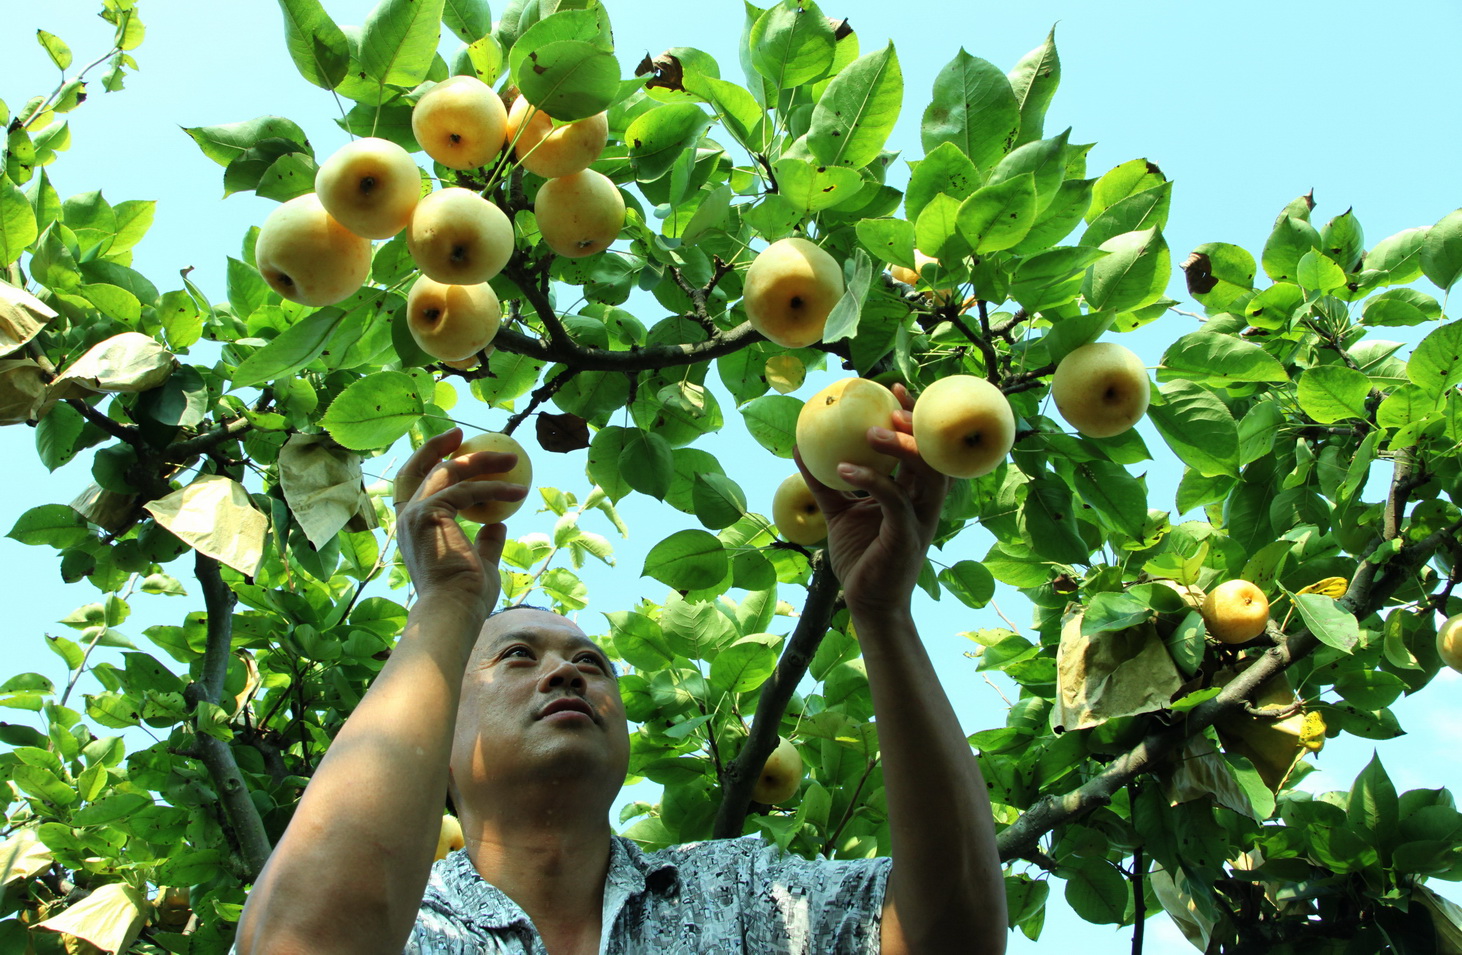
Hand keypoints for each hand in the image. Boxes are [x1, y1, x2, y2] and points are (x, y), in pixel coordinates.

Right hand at [392, 428, 528, 621]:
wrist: (453, 610)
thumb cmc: (465, 596)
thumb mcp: (479, 563)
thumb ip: (486, 542)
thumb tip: (498, 526)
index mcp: (412, 528)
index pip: (414, 485)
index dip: (430, 462)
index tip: (455, 447)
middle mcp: (406, 517)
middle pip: (419, 468)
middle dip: (438, 445)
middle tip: (464, 434)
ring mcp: (415, 513)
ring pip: (447, 471)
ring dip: (482, 461)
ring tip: (513, 459)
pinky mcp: (430, 512)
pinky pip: (468, 490)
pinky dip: (495, 488)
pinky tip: (518, 491)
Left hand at [794, 384, 948, 621]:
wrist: (867, 603)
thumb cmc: (860, 557)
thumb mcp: (840, 512)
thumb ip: (825, 483)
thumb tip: (801, 448)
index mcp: (913, 494)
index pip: (921, 447)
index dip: (913, 417)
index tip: (893, 389)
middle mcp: (923, 503)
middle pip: (932, 454)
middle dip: (916, 424)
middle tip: (890, 402)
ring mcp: (918, 519)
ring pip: (924, 474)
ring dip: (900, 448)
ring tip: (870, 431)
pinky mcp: (905, 537)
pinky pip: (893, 500)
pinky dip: (872, 480)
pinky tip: (843, 468)